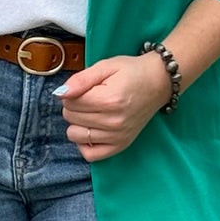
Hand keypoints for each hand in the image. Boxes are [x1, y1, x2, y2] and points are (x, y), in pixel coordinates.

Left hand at [55, 52, 172, 160]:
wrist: (159, 82)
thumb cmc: (132, 72)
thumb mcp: (106, 66)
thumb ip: (81, 79)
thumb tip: (60, 93)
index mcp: (109, 100)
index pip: (69, 102)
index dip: (72, 92)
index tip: (85, 88)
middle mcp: (114, 122)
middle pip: (70, 118)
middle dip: (74, 106)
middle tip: (90, 97)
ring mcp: (118, 136)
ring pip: (75, 135)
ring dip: (78, 123)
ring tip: (92, 112)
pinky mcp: (121, 145)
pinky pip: (90, 154)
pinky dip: (85, 143)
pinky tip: (92, 129)